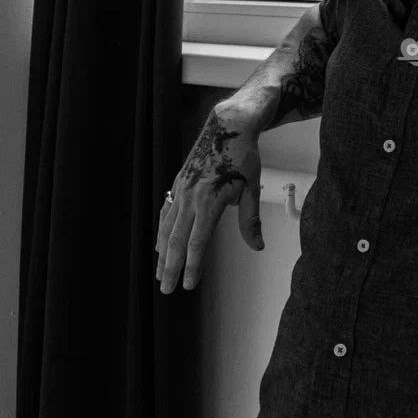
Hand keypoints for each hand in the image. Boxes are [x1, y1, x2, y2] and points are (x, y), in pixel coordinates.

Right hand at [155, 104, 264, 293]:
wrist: (227, 127)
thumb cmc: (243, 157)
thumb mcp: (251, 188)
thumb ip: (251, 220)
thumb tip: (258, 246)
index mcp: (209, 201)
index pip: (198, 242)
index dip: (193, 266)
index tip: (188, 285)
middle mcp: (190, 198)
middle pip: (176, 240)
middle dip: (171, 267)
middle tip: (167, 290)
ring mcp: (181, 190)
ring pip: (167, 229)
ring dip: (162, 254)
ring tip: (160, 274)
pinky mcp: (178, 184)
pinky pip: (166, 214)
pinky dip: (161, 232)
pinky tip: (159, 245)